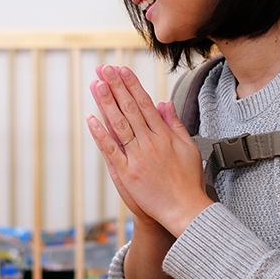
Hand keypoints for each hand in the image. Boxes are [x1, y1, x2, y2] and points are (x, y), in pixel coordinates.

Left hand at [85, 65, 211, 234]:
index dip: (132, 85)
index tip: (122, 70)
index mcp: (164, 135)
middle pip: (130, 108)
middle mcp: (150, 142)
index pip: (145, 103)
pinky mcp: (126, 173)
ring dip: (107, 103)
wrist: (184, 209)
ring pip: (119, 124)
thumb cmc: (188, 181)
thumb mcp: (188, 148)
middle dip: (116, 87)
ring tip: (97, 84)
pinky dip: (100, 134)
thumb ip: (174, 124)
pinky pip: (111, 150)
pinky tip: (91, 118)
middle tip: (104, 69)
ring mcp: (137, 157)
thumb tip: (164, 104)